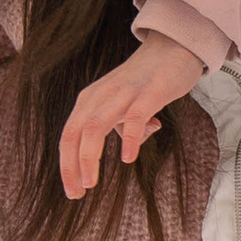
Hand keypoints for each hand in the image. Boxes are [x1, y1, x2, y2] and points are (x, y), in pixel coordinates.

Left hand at [59, 33, 205, 197]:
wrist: (174, 47)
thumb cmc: (147, 80)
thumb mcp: (125, 104)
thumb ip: (121, 126)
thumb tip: (129, 151)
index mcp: (90, 100)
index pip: (69, 135)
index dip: (67, 165)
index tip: (73, 191)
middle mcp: (101, 95)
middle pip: (75, 132)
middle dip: (71, 165)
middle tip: (77, 193)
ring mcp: (124, 93)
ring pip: (95, 126)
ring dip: (89, 156)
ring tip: (91, 182)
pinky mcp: (149, 92)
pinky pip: (134, 117)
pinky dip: (128, 139)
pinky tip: (128, 159)